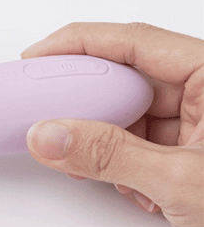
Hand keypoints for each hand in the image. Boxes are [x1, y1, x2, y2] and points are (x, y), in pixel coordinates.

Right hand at [21, 22, 203, 226]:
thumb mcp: (184, 183)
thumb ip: (110, 155)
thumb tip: (49, 135)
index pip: (134, 41)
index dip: (78, 43)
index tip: (39, 57)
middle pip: (128, 77)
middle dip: (86, 101)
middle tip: (49, 108)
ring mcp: (200, 122)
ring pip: (130, 113)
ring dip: (102, 140)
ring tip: (83, 161)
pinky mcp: (191, 150)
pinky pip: (140, 141)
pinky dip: (121, 161)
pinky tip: (126, 184)